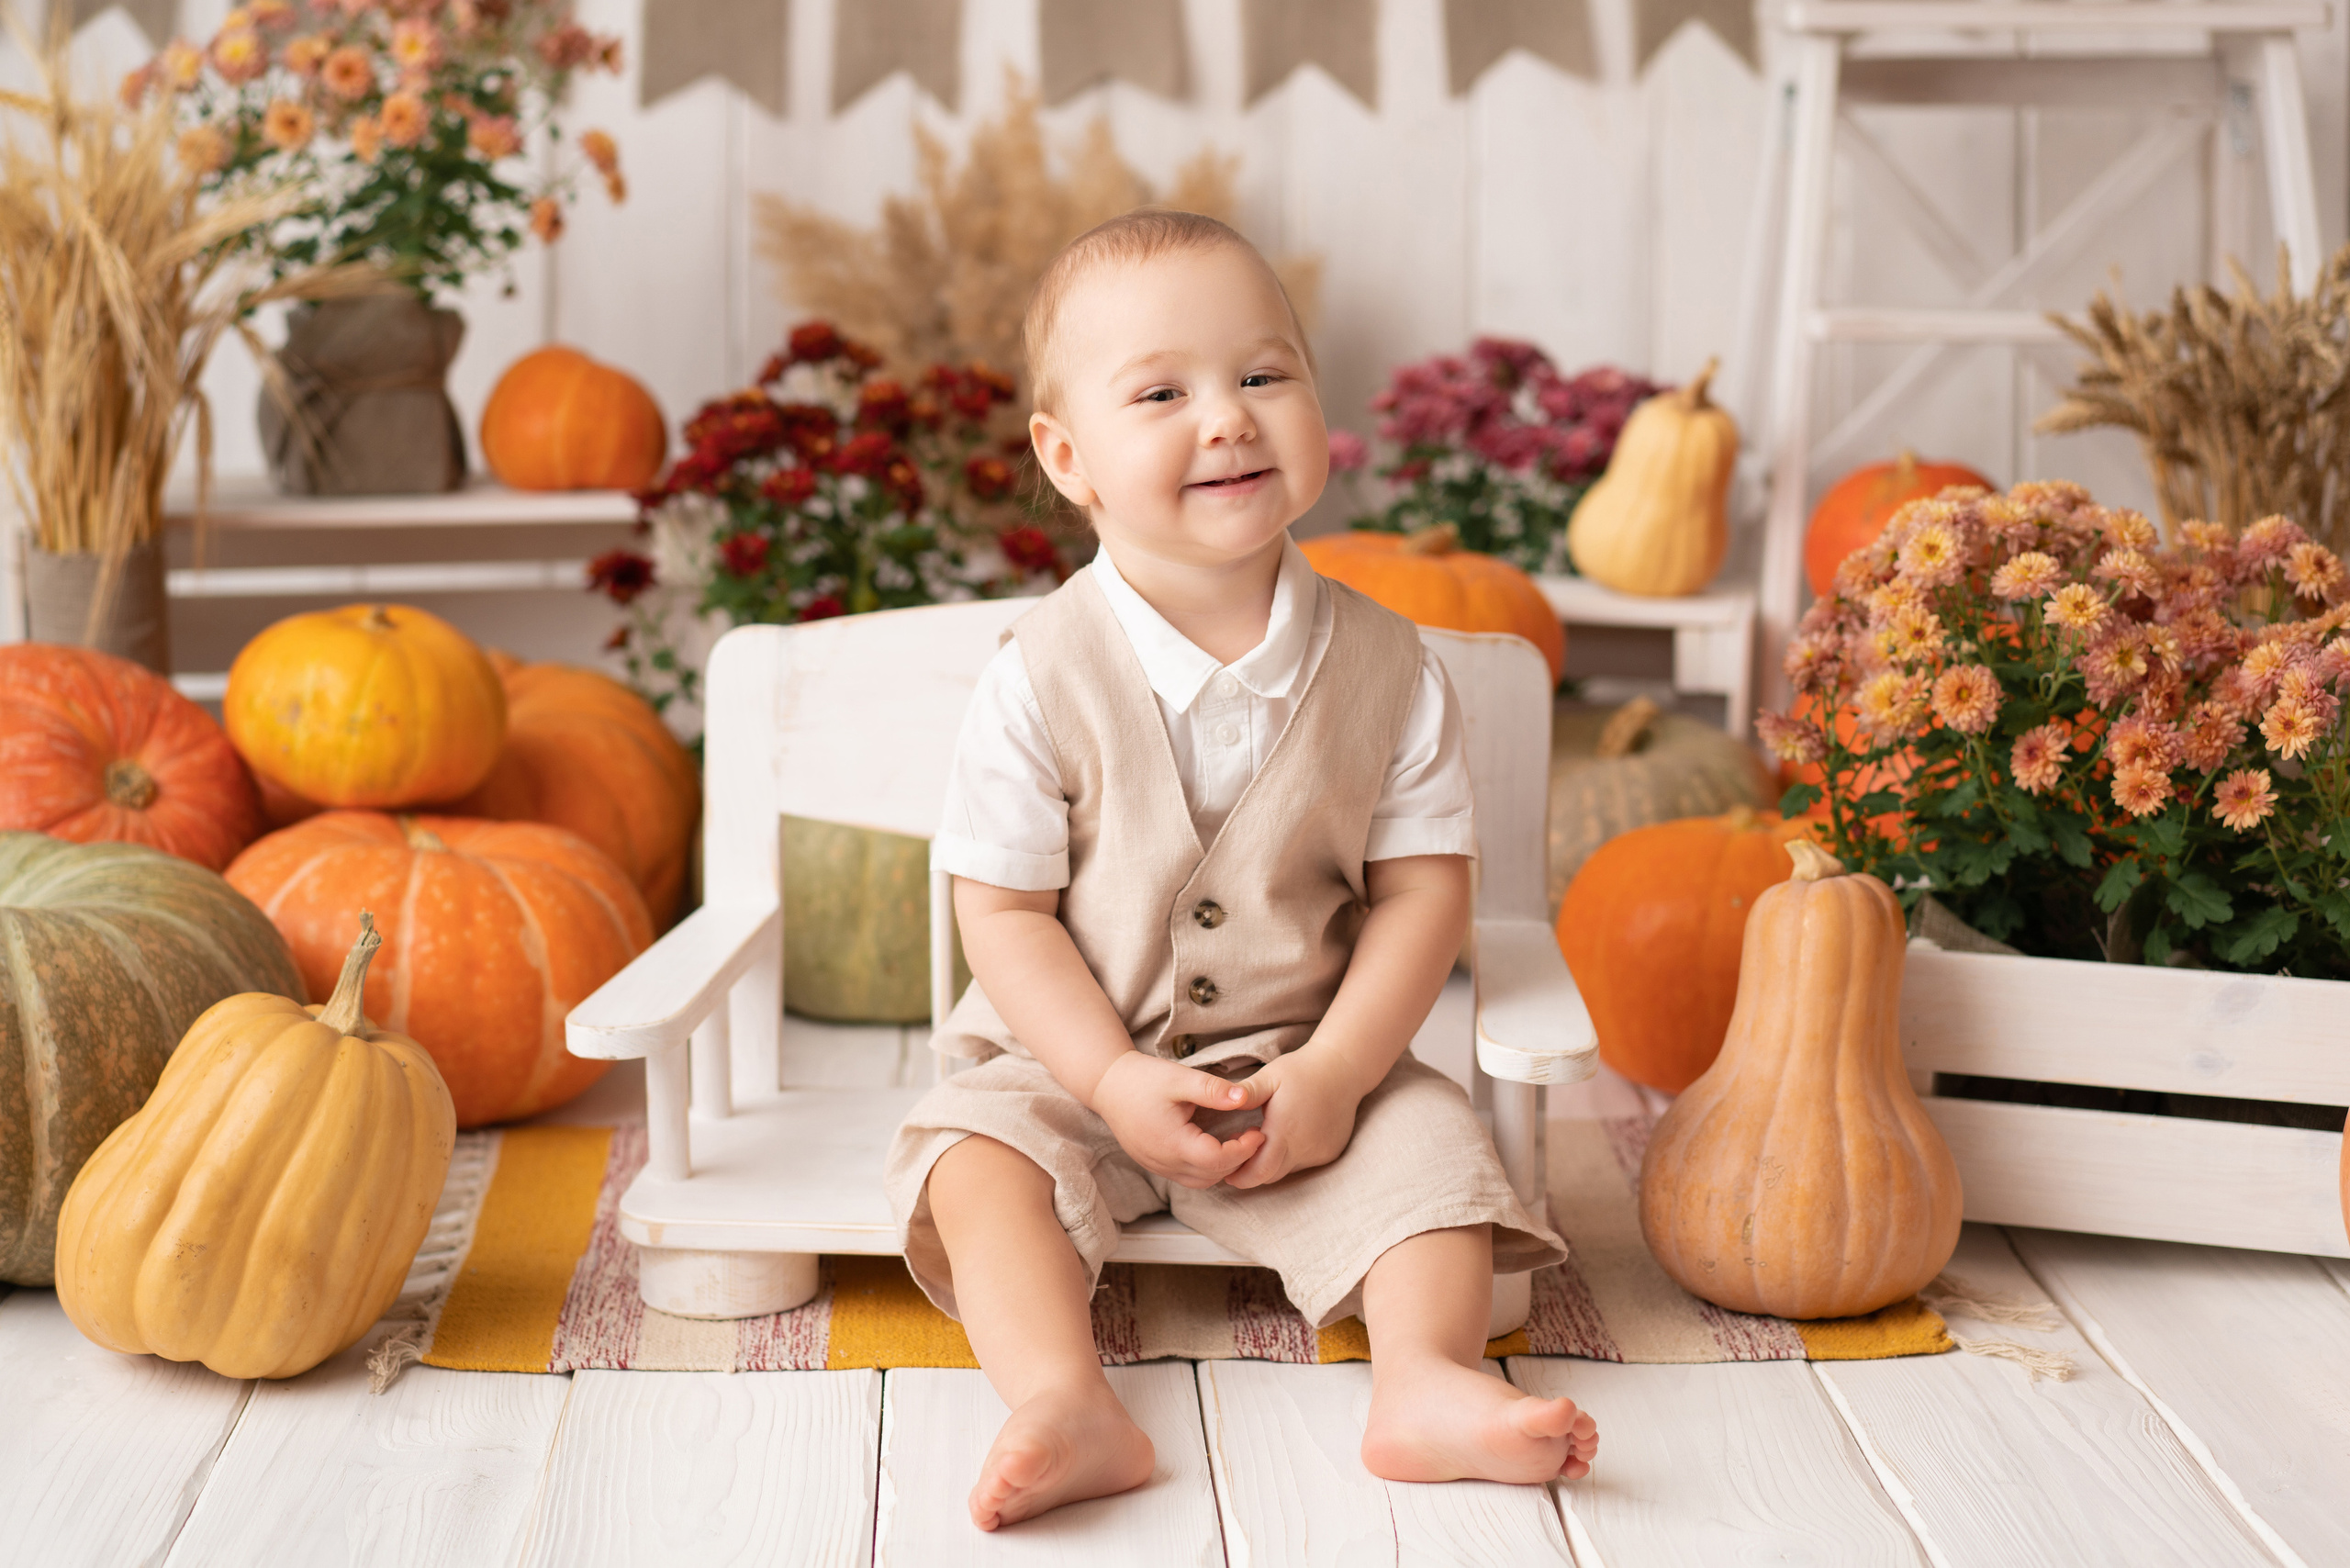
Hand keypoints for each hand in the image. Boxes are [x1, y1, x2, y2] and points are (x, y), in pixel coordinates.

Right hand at [1089, 1052, 1267, 1189]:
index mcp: (1172, 1143)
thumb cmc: (1142, 1079)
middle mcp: (1164, 1162)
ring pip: (1201, 1181)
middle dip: (1238, 1160)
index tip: (1257, 1132)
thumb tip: (1244, 1097)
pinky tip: (1215, 1146)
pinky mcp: (1155, 1164)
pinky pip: (1188, 1177)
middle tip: (1253, 1137)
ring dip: (1223, 1168)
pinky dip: (1207, 1168)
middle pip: (1212, 1175)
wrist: (1107, 1085)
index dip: (1243, 1150)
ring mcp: (1158, 1166)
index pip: (1217, 1160)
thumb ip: (1212, 1089)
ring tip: (1237, 1142)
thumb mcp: (1180, 1078)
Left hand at [1222, 1048, 1370, 1189]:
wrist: (1343, 1069)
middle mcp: (1304, 1148)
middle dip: (1252, 1171)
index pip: (1258, 1171)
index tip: (1227, 1171)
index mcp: (1284, 1131)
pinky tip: (1287, 1136)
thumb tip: (1222, 1101)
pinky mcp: (1330, 1152)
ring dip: (1273, 1162)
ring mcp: (1320, 1152)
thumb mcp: (1269, 1076)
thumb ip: (1246, 1093)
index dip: (1240, 1176)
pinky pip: (1304, 1163)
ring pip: (1287, 1170)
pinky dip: (1291, 1156)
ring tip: (1263, 1139)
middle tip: (1241, 1153)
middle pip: (1271, 1175)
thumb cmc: (1302, 1070)